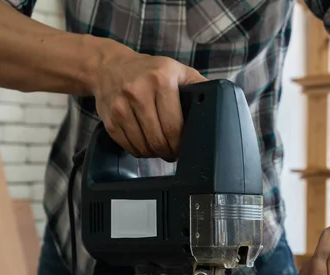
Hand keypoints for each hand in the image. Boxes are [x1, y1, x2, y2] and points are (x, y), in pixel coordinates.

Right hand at [92, 45, 205, 160]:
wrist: (109, 66)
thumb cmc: (150, 71)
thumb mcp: (177, 70)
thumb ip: (199, 85)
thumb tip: (220, 102)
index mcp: (161, 79)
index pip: (174, 125)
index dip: (181, 143)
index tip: (184, 146)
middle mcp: (138, 91)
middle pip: (158, 139)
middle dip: (169, 151)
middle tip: (173, 152)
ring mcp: (121, 106)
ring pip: (143, 146)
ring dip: (154, 153)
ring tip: (160, 148)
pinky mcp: (109, 119)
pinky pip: (128, 146)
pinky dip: (138, 151)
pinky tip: (145, 144)